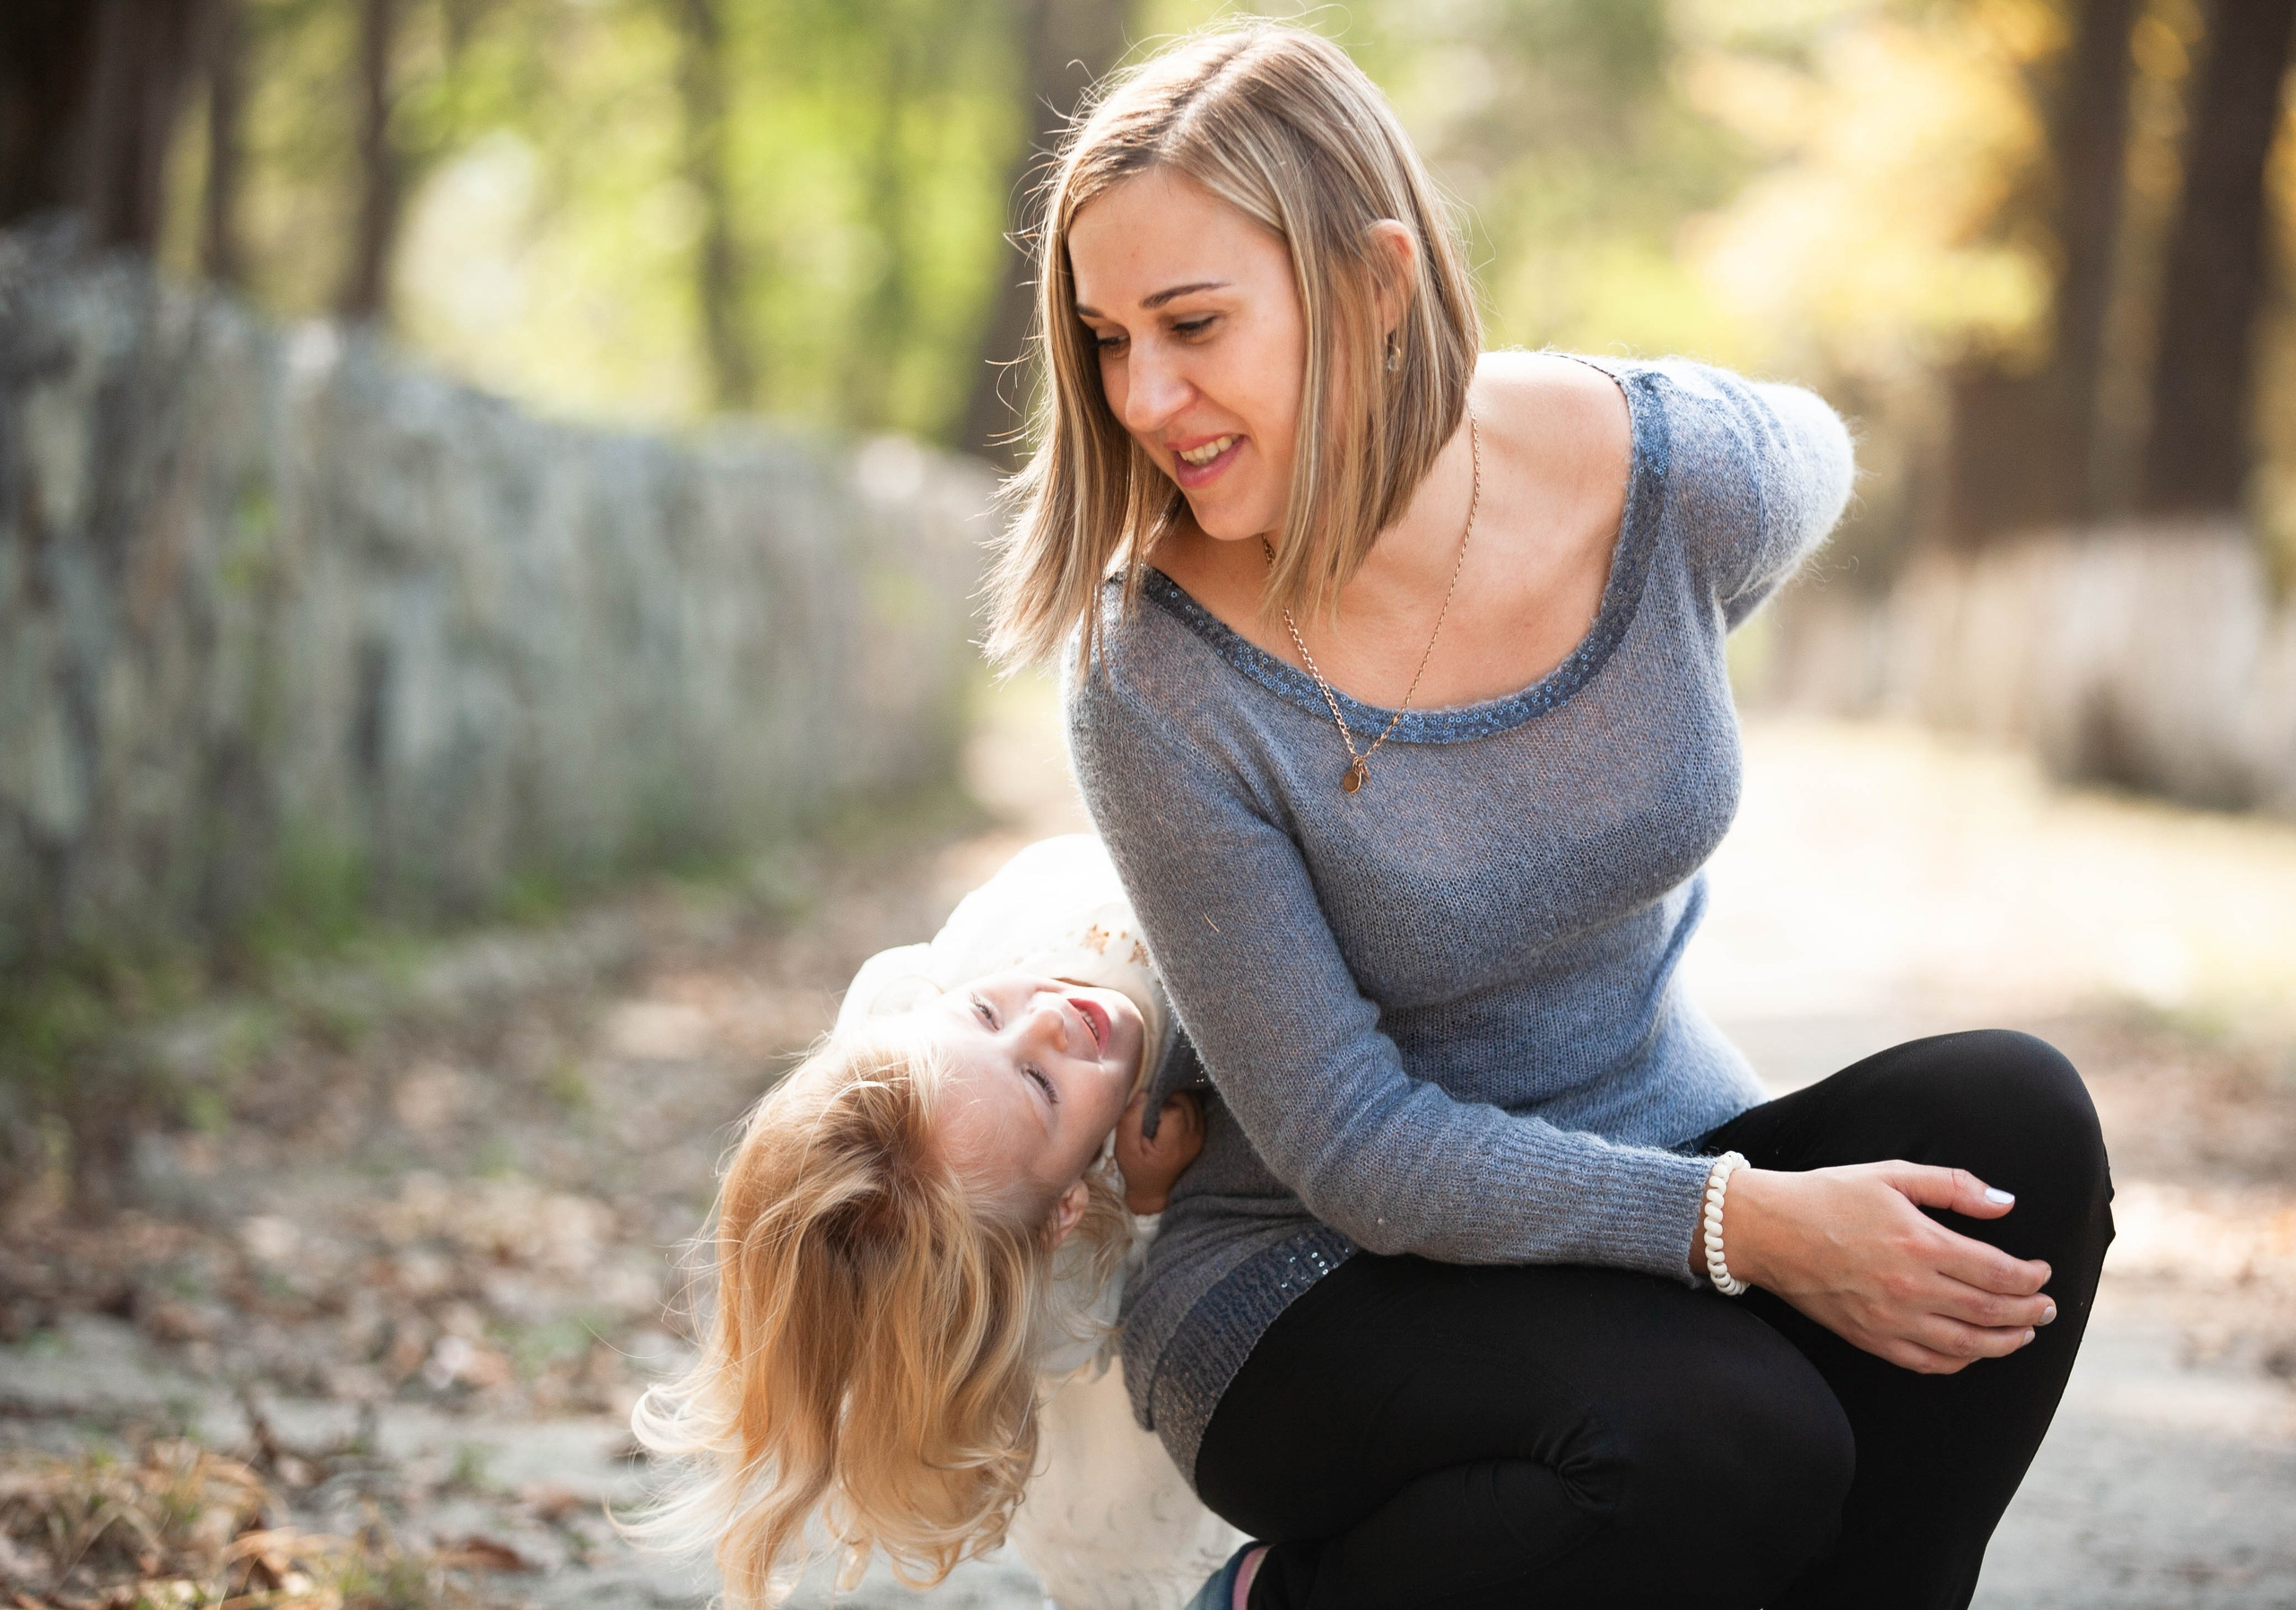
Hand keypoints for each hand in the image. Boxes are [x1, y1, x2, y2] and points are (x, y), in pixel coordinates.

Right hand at [1114, 1090, 1204, 1213]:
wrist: (1154, 1190)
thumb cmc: (1137, 1169)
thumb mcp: (1125, 1149)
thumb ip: (1131, 1120)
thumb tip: (1144, 1093)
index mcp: (1174, 1145)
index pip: (1174, 1110)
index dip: (1158, 1103)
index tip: (1146, 1111)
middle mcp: (1192, 1138)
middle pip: (1186, 1100)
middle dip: (1168, 1096)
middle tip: (1152, 1107)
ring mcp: (1199, 1135)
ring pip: (1192, 1100)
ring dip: (1176, 1097)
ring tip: (1159, 1108)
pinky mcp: (1200, 1132)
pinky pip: (1195, 1106)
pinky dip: (1182, 1102)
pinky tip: (1168, 1109)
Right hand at [1710, 1163, 2057, 1374]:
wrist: (1766, 1230)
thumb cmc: (1829, 1195)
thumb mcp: (1891, 1173)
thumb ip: (1953, 1186)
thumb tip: (2006, 1203)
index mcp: (1921, 1243)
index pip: (1999, 1272)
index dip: (2031, 1277)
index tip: (2043, 1273)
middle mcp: (1912, 1288)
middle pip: (1992, 1312)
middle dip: (2031, 1312)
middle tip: (2049, 1308)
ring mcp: (1891, 1319)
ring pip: (1968, 1346)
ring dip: (2006, 1342)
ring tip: (2025, 1334)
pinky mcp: (1870, 1338)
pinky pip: (1929, 1363)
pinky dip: (1961, 1362)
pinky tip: (1974, 1351)